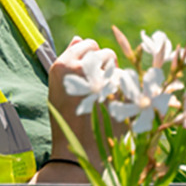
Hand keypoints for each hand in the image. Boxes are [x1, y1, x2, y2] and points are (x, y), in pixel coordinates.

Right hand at [47, 36, 125, 170]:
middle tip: (99, 85)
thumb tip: (78, 38)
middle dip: (106, 66)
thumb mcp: (58, 87)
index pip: (87, 44)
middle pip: (105, 53)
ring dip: (117, 76)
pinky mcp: (118, 95)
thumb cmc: (66, 117)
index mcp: (62, 66)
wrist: (79, 147)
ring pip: (118, 66)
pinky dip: (125, 91)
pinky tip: (115, 104)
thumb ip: (69, 61)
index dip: (92, 56)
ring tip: (106, 94)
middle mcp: (80, 70)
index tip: (90, 72)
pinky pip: (127, 83)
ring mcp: (101, 82)